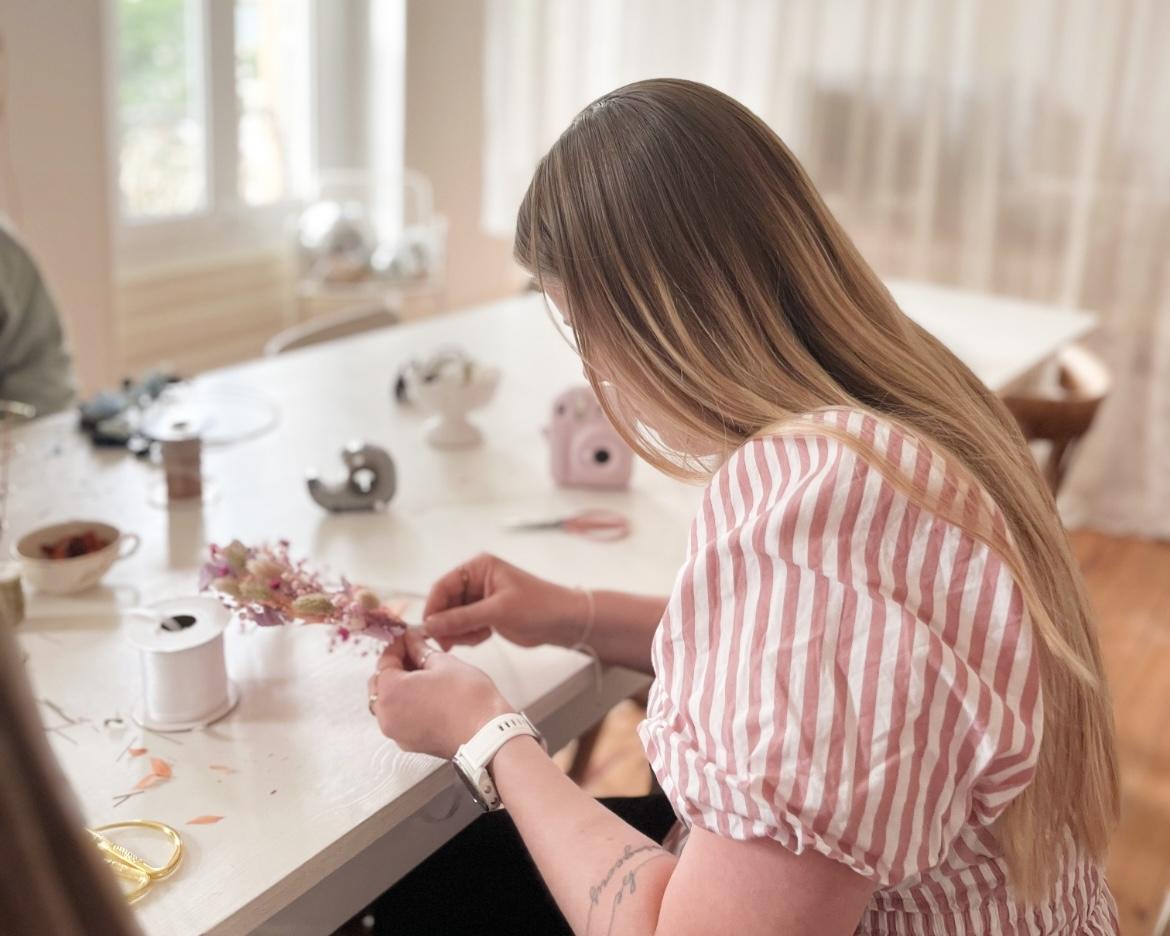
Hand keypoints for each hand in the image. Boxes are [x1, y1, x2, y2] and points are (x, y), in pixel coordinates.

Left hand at [368, 628, 511, 759]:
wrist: (487, 735)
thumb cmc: (468, 698)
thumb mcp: (444, 662)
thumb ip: (420, 649)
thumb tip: (412, 640)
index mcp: (390, 692)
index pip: (385, 660)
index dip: (399, 644)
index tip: (411, 637)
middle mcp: (386, 716)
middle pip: (380, 683)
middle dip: (396, 666)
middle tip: (418, 653)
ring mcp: (397, 733)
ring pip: (388, 702)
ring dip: (400, 686)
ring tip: (425, 675)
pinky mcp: (410, 743)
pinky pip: (399, 718)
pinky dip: (407, 704)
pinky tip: (428, 695)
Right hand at [422, 553, 586, 650]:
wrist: (563, 621)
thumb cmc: (539, 605)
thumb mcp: (497, 611)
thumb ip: (462, 618)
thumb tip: (431, 624)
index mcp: (479, 567)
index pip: (443, 585)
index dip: (433, 607)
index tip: (429, 629)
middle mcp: (477, 580)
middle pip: (445, 603)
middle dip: (446, 624)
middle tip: (447, 642)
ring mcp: (481, 598)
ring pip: (453, 618)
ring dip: (459, 632)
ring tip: (477, 637)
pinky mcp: (486, 614)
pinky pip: (465, 627)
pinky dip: (470, 635)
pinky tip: (485, 636)